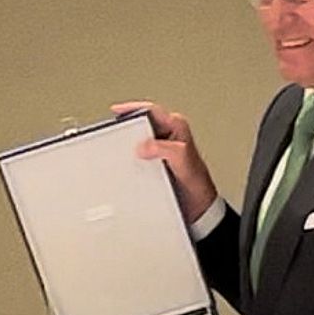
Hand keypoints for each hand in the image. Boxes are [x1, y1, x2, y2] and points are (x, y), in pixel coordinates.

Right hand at [110, 100, 217, 221]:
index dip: (134, 108)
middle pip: (142, 125)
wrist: (198, 206)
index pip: (152, 111)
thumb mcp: (182, 159)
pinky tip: (125, 164)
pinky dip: (131, 159)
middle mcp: (170, 136)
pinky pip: (140, 156)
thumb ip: (163, 148)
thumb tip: (143, 146)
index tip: (118, 111)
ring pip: (140, 141)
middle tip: (115, 132)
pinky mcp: (157, 163)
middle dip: (128, 128)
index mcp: (178, 127)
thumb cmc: (197, 181)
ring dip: (129, 145)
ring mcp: (162, 150)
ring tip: (117, 149)